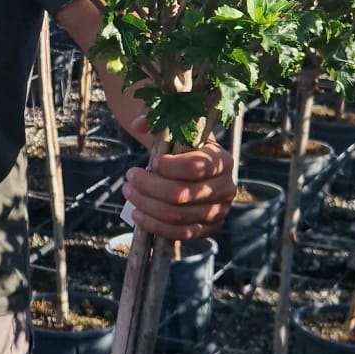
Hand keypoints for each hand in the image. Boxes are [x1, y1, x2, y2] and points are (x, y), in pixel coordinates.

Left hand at [121, 127, 234, 242]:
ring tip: (128, 192)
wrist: (191, 168)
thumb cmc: (180, 146)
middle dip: (148, 187)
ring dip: (146, 206)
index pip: (195, 167)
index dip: (168, 167)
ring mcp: (219, 211)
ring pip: (177, 216)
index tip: (151, 162)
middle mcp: (226, 187)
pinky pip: (181, 234)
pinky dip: (155, 225)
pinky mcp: (208, 228)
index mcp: (222, 160)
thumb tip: (138, 124)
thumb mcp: (172, 129)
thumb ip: (155, 120)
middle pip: (181, 194)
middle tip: (129, 177)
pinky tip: (137, 214)